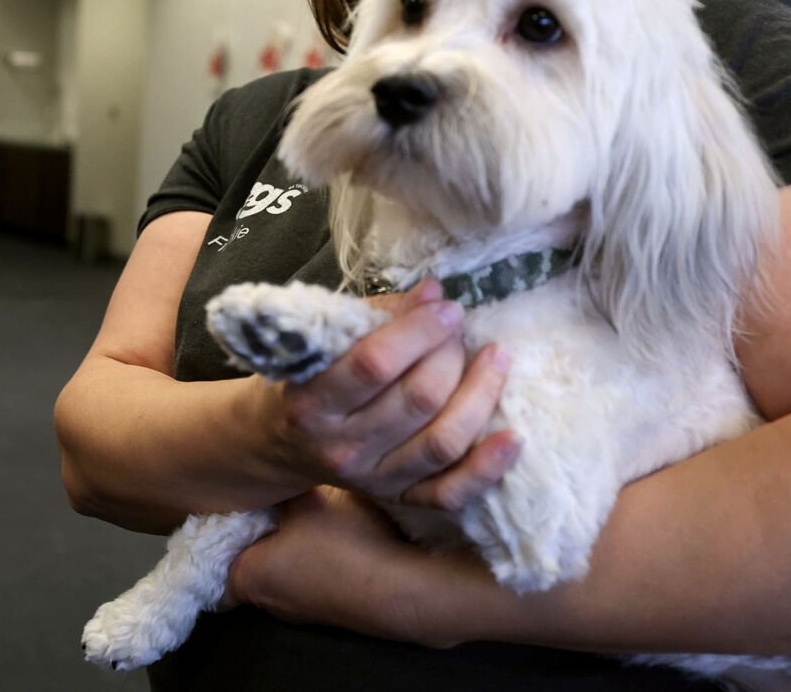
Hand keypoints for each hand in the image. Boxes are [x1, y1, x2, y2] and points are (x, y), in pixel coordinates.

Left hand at [226, 487, 457, 645]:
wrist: (406, 590)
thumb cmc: (346, 542)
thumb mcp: (308, 497)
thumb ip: (279, 482)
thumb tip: (266, 462)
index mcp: (246, 576)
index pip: (208, 561)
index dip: (214, 534)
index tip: (226, 506)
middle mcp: (266, 601)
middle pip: (244, 561)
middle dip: (253, 532)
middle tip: (265, 498)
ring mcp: (299, 610)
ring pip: (278, 569)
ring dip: (286, 543)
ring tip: (302, 508)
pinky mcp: (328, 609)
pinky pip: (306, 577)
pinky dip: (310, 557)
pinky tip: (330, 531)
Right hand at [257, 280, 519, 507]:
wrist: (276, 443)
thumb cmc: (303, 378)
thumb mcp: (321, 342)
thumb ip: (375, 316)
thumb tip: (433, 292)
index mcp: (312, 403)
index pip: (374, 364)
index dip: (419, 331)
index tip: (446, 306)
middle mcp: (342, 448)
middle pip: (418, 399)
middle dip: (450, 354)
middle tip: (458, 328)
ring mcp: (373, 479)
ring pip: (442, 441)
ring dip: (480, 395)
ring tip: (496, 358)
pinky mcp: (398, 499)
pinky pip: (450, 492)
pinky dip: (486, 468)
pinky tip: (513, 437)